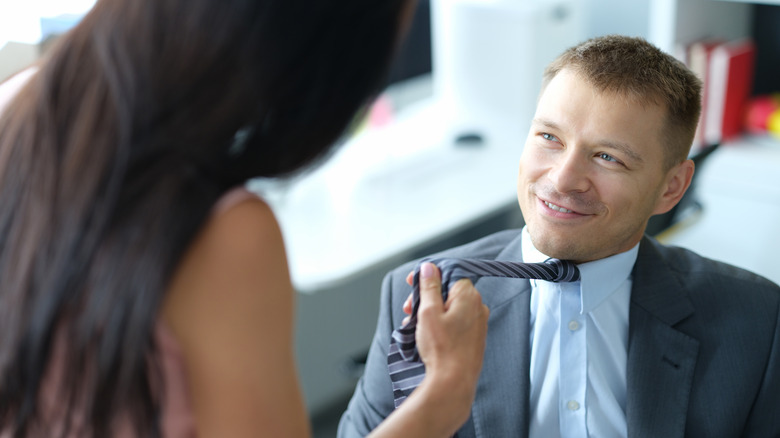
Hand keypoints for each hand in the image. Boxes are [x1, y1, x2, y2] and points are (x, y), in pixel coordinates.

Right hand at [413, 262, 488, 427]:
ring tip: (414, 325)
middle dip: (425, 297)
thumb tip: (429, 268)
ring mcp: (477, 323)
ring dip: (430, 312)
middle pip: (448, 292)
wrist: (454, 382)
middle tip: (409, 308)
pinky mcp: (473, 338)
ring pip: (449, 308)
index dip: (428, 277)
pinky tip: (425, 335)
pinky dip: (439, 324)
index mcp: (468, 295)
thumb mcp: (428, 312)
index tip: (412, 283)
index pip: (448, 274)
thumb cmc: (442, 349)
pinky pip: (455, 323)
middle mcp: (478, 307)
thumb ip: (429, 287)